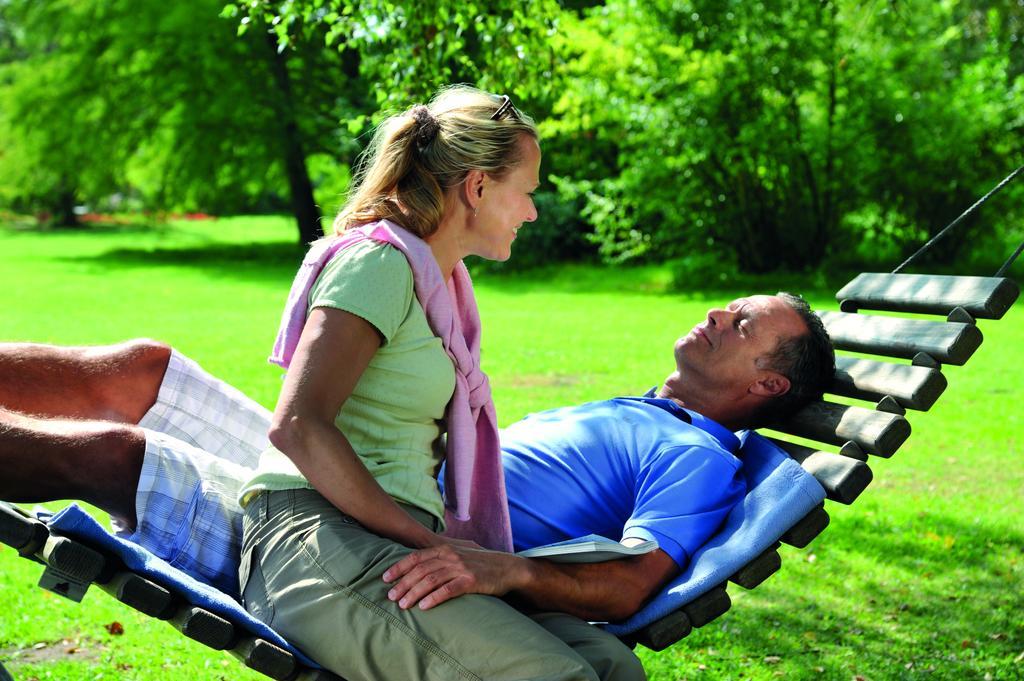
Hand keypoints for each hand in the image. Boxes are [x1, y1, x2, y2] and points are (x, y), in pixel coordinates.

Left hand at [382, 543, 526, 610]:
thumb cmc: (481, 564)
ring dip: (414, 593)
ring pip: (431, 580)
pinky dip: (434, 598)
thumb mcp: (460, 555)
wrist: (508, 567)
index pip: (416, 557)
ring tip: (403, 605)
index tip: (385, 579)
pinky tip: (424, 606)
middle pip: (420, 570)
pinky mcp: (471, 580)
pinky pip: (448, 590)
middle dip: (402, 583)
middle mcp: (451, 556)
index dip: (399, 567)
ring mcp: (461, 568)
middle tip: (390, 597)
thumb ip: (441, 559)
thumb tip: (419, 568)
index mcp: (445, 549)